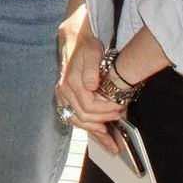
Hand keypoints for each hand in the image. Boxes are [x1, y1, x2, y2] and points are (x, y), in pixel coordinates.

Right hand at [55, 5, 123, 150]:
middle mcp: (64, 92)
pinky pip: (74, 118)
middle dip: (102, 122)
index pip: (88, 106)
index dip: (105, 111)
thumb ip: (90, 69)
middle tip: (119, 120)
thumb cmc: (86, 46)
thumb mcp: (92, 52)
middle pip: (83, 117)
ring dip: (94, 132)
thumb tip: (91, 86)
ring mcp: (63, 97)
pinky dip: (87, 128)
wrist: (74, 41)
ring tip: (110, 141)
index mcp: (71, 83)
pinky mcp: (65, 100)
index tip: (120, 109)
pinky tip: (98, 135)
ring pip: (76, 121)